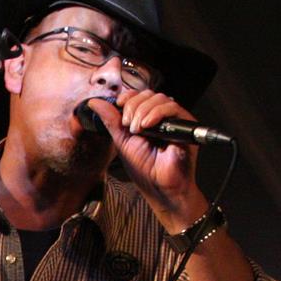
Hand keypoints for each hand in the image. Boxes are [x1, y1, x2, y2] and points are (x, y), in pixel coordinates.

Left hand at [98, 91, 204, 225]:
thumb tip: (94, 102)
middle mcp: (161, 116)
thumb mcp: (122, 140)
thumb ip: (111, 120)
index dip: (128, 96)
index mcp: (146, 118)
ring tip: (137, 130)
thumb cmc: (145, 168)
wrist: (160, 186)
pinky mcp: (186, 123)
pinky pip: (172, 107)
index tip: (118, 104)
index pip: (138, 96)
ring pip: (159, 98)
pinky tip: (147, 126)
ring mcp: (174, 119)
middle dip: (133, 106)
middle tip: (128, 126)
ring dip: (143, 111)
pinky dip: (156, 113)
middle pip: (147, 94)